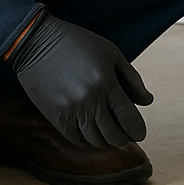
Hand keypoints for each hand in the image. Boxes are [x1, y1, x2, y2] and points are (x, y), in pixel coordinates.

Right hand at [7, 10, 153, 147]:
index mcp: (107, 83)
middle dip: (124, 137)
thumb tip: (147, 102)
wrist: (36, 42)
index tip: (139, 131)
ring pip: (96, 141)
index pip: (130, 121)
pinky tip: (90, 129)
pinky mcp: (55, 116)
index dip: (139, 130)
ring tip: (107, 131)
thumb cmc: (78, 44)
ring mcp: (71, 111)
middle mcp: (90, 101)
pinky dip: (87, 139)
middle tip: (124, 133)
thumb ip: (132, 80)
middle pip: (115, 136)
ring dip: (105, 140)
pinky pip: (76, 139)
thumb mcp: (110, 54)